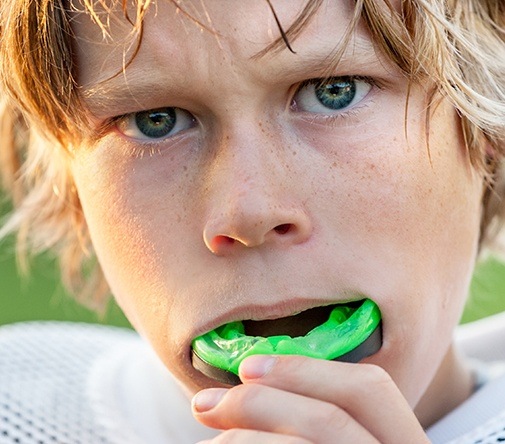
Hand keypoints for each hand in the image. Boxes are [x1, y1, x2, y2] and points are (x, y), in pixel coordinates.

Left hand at [191, 355, 429, 442]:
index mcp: (402, 443)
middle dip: (259, 402)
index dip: (306, 370)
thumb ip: (316, 421)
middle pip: (330, 418)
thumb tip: (251, 386)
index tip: (248, 367)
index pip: (370, 390)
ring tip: (212, 442)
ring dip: (244, 438)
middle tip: (205, 404)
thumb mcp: (339, 438)